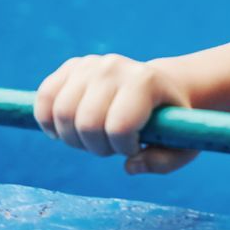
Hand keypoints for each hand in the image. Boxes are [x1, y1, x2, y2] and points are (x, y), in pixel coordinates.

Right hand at [34, 54, 198, 175]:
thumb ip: (165, 161)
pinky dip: (47, 121)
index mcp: (145, 82)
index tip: (135, 146)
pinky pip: (44, 97)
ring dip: (73, 139)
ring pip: (61, 114)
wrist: (161, 85)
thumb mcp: (185, 144)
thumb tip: (130, 166)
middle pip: (86, 124)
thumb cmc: (171, 120)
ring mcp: (90, 64)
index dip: (123, 148)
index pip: (119, 126)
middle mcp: (114, 67)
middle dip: (97, 147)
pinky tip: (64, 130)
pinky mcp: (71, 67)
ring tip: (93, 137)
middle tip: (112, 145)